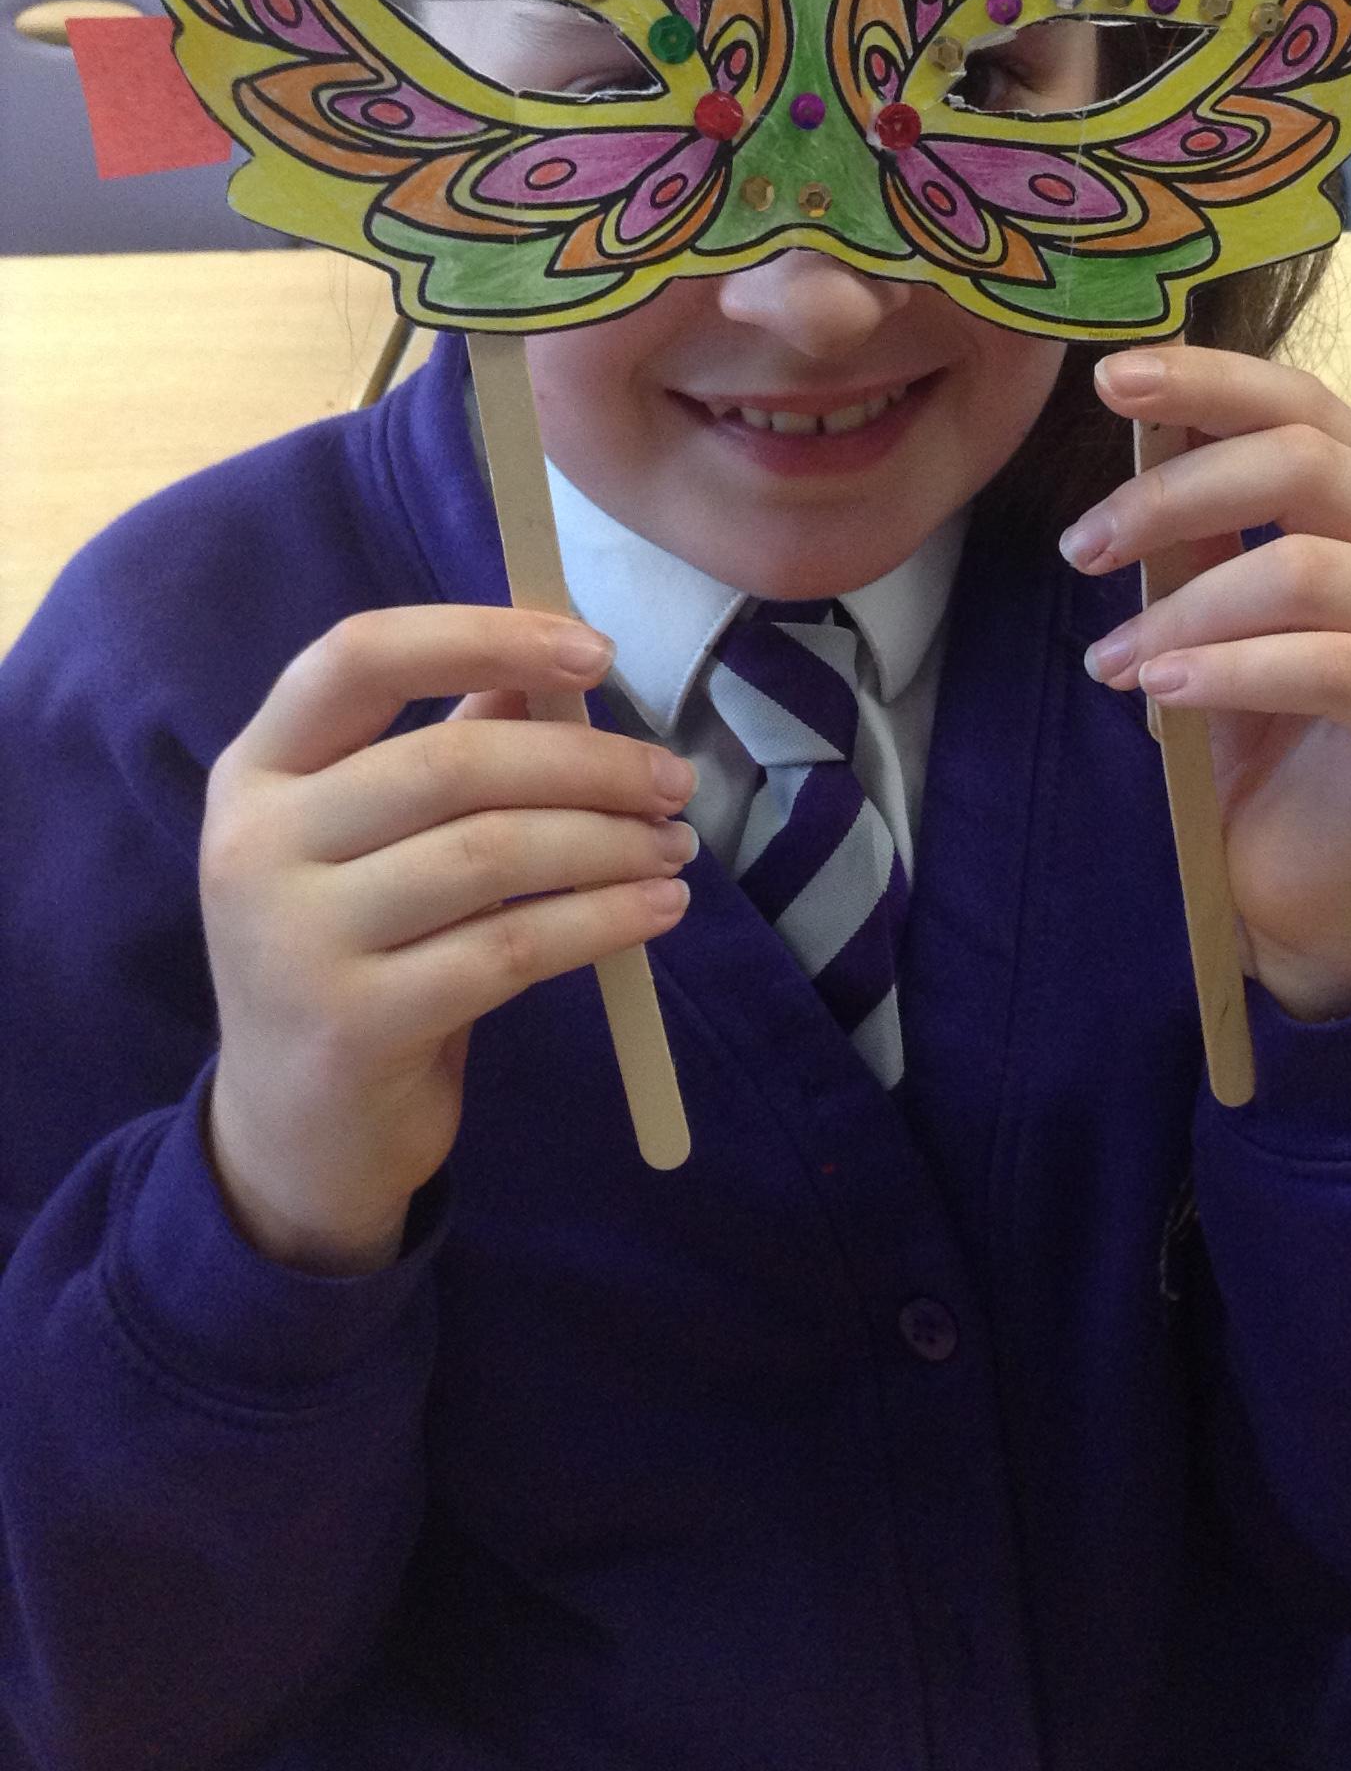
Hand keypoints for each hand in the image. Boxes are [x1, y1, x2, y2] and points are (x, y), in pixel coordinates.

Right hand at [201, 606, 697, 1274]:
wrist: (296, 1134)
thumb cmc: (358, 953)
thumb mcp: (375, 841)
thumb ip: (449, 746)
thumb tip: (555, 657)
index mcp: (259, 770)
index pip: (361, 655)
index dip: (485, 636)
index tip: (598, 652)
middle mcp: (255, 845)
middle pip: (452, 763)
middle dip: (589, 763)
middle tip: (673, 782)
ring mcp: (294, 941)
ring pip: (493, 854)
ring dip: (610, 842)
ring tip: (674, 849)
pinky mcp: (354, 1026)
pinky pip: (512, 948)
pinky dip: (604, 919)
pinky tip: (657, 910)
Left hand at [1062, 347, 1350, 1022]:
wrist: (1312, 888)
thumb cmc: (1263, 744)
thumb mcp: (1213, 618)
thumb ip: (1200, 534)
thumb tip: (1143, 426)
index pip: (1304, 406)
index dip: (1212, 379)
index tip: (1110, 377)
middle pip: (1309, 461)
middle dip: (1176, 492)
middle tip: (1081, 546)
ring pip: (1309, 568)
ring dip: (1185, 607)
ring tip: (1109, 660)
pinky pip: (1333, 666)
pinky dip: (1233, 670)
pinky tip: (1162, 689)